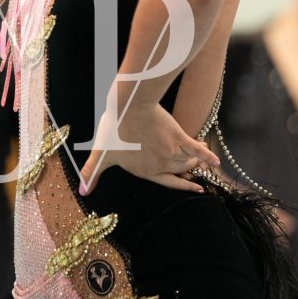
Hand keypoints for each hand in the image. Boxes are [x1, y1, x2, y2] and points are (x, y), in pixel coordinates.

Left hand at [79, 102, 220, 194]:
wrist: (129, 107)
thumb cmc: (113, 129)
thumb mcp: (101, 154)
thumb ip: (93, 173)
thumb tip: (81, 191)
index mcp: (145, 171)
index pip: (168, 182)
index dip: (183, 186)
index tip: (196, 189)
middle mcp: (161, 165)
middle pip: (181, 170)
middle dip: (188, 170)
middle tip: (196, 168)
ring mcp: (172, 152)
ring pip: (189, 160)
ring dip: (195, 159)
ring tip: (200, 154)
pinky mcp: (179, 137)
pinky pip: (197, 149)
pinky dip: (207, 155)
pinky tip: (216, 160)